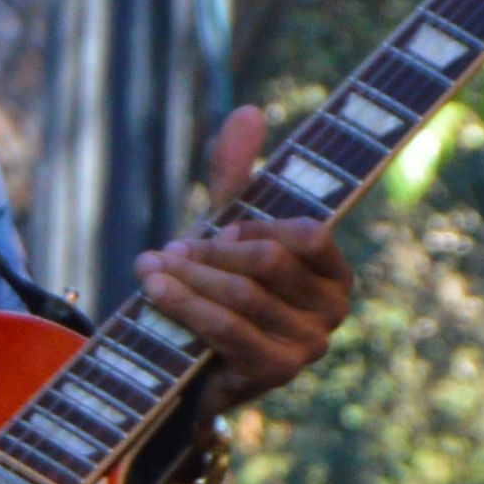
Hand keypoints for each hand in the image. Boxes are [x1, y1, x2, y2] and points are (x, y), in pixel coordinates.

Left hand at [133, 102, 355, 406]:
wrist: (196, 366)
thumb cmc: (221, 289)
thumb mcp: (229, 228)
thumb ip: (238, 174)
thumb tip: (247, 110)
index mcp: (335, 271)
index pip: (310, 233)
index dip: (259, 226)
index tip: (219, 227)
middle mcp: (333, 309)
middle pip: (269, 261)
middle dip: (211, 251)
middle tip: (169, 247)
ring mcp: (309, 346)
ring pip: (242, 296)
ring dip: (188, 277)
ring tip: (149, 265)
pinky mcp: (277, 373)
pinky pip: (227, 330)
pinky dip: (186, 305)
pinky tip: (153, 291)